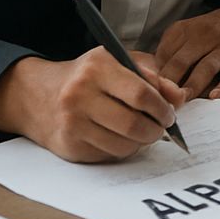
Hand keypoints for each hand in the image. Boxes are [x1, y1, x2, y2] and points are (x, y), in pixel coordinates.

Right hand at [0, 49, 186, 162]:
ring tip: (143, 133)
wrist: (39, 95)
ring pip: (123, 145)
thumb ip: (153, 77)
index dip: (163, 108)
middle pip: (133, 124)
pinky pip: (108, 155)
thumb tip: (180, 98)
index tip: (170, 114)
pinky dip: (123, 149)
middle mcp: (80, 94)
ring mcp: (72, 122)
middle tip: (161, 128)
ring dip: (141, 143)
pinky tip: (120, 137)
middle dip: (156, 130)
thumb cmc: (88, 77)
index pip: (141, 94)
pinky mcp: (68, 145)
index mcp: (97, 67)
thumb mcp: (119, 63)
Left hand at [153, 0, 219, 100]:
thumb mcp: (191, 31)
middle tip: (159, 104)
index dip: (153, 77)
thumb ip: (172, 51)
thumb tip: (151, 80)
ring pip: (206, 67)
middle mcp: (206, 36)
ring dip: (191, 86)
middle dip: (168, 84)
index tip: (146, 94)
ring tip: (182, 102)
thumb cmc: (217, 30)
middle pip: (181, 62)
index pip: (164, 56)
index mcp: (186, 30)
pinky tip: (216, 96)